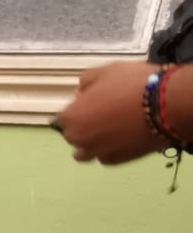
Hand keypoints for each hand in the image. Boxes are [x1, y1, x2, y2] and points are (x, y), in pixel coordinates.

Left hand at [52, 62, 166, 164]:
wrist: (166, 104)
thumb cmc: (133, 84)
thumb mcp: (105, 71)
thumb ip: (85, 82)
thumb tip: (80, 92)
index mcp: (70, 117)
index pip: (64, 117)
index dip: (79, 108)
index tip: (92, 102)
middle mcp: (78, 138)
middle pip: (74, 134)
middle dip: (84, 126)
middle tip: (104, 115)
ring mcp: (97, 152)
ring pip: (85, 151)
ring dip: (92, 143)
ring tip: (110, 131)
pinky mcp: (117, 161)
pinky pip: (106, 157)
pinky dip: (110, 150)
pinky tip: (122, 139)